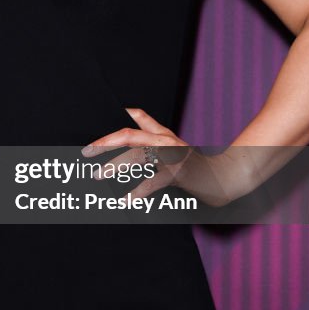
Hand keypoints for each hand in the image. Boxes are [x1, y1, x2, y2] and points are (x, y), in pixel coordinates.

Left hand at [81, 106, 233, 207]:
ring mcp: (172, 156)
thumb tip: (129, 109)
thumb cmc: (194, 162)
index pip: (132, 127)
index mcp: (161, 135)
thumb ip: (150, 125)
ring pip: (138, 156)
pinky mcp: (179, 172)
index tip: (90, 144)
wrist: (223, 178)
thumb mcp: (171, 141)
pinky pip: (153, 181)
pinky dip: (138, 191)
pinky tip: (126, 200)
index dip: (110, 132)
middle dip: (106, 144)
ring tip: (98, 175)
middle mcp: (165, 141)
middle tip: (86, 154)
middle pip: (130, 137)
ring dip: (116, 166)